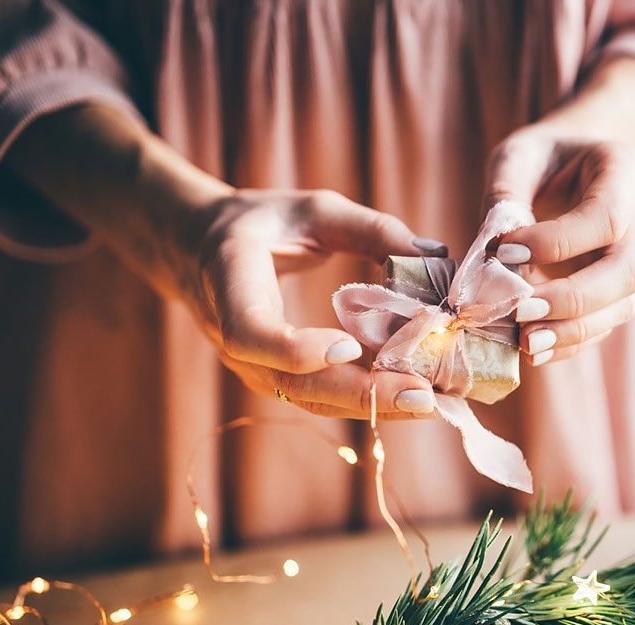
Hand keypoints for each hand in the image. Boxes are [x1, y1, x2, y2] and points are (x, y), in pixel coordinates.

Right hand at [2, 105, 447, 419]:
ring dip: (375, 405)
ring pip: (314, 402)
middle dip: (362, 394)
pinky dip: (370, 399)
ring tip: (430, 401)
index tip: (347, 345)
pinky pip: (325, 399)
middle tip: (422, 396)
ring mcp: (258, 369)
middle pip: (294, 384)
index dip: (295, 348)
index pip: (251, 333)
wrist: (203, 253)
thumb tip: (430, 255)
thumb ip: (367, 228)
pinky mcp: (282, 381)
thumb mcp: (311, 209)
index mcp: (230, 286)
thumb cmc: (261, 225)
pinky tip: (415, 394)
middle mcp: (237, 342)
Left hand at [484, 124, 634, 364]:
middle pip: (628, 270)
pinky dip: (570, 342)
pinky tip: (533, 351)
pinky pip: (604, 324)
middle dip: (573, 298)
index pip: (607, 217)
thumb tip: (493, 257)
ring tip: (525, 342)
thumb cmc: (542, 157)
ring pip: (622, 305)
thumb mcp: (518, 157)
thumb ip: (506, 197)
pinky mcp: (618, 291)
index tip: (505, 251)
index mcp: (627, 171)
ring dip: (573, 330)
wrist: (570, 166)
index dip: (559, 242)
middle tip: (520, 311)